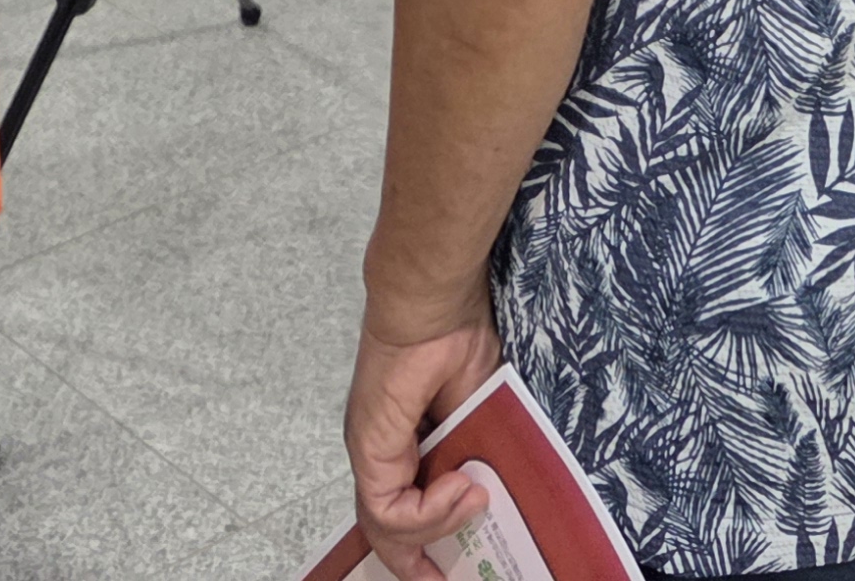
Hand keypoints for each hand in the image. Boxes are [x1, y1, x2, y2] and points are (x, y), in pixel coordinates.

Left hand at [345, 291, 504, 579]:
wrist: (437, 301)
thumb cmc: (460, 338)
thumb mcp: (481, 416)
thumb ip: (477, 458)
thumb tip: (485, 500)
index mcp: (406, 441)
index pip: (402, 510)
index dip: (423, 547)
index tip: (452, 574)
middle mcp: (380, 452)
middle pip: (388, 531)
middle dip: (419, 563)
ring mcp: (370, 452)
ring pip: (387, 528)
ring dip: (438, 529)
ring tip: (474, 501)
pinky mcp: (369, 448)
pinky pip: (388, 511)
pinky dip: (429, 513)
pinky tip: (460, 488)